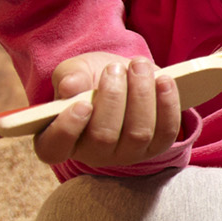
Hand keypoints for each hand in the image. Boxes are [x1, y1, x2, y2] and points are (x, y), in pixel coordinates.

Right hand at [34, 52, 182, 168]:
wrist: (124, 77)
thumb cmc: (91, 78)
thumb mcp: (75, 71)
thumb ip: (69, 76)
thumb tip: (70, 87)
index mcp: (59, 139)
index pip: (54, 148)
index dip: (67, 129)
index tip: (82, 103)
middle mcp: (92, 153)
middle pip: (103, 137)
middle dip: (113, 98)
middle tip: (114, 68)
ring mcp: (126, 154)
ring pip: (137, 134)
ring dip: (141, 95)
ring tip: (139, 66)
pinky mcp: (155, 147)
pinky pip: (166, 132)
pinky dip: (167, 104)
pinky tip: (164, 80)